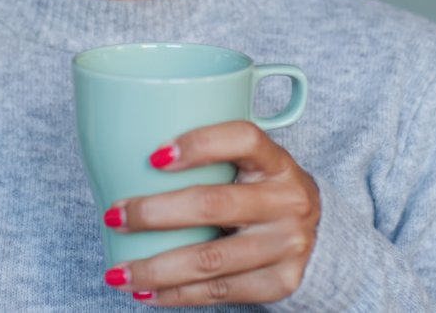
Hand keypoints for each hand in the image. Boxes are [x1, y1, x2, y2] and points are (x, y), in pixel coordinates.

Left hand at [100, 120, 319, 304]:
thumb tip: (130, 164)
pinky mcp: (279, 282)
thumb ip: (214, 161)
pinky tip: (147, 293)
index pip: (244, 139)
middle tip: (114, 216)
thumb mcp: (254, 168)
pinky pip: (219, 291)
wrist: (321, 240)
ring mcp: (287, 245)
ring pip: (209, 260)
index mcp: (278, 162)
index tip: (154, 157)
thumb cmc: (265, 195)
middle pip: (213, 205)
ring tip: (118, 273)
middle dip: (153, 213)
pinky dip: (176, 295)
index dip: (200, 143)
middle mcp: (288, 201)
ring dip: (155, 268)